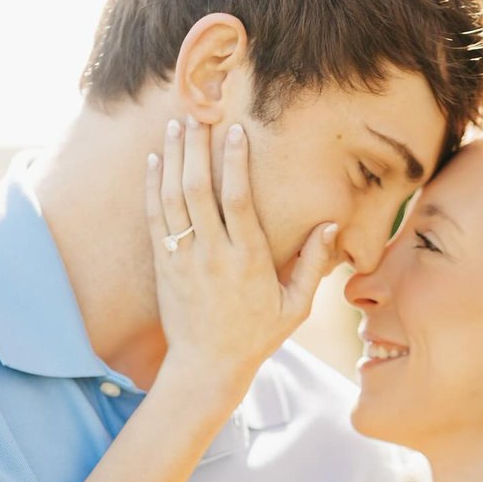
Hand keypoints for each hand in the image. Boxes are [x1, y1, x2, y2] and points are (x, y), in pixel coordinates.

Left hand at [146, 115, 337, 392]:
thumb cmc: (256, 336)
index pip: (238, 200)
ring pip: (173, 198)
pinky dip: (152, 187)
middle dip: (197, 147)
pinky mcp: (164, 267)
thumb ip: (313, 265)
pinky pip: (155, 219)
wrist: (207, 367)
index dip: (234, 162)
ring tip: (176, 125)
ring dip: (173, 158)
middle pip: (199, 189)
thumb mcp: (295, 307)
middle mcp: (213, 255)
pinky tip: (154, 160)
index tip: (235, 131)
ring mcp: (184, 260)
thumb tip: (329, 226)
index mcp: (248, 260)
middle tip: (198, 114)